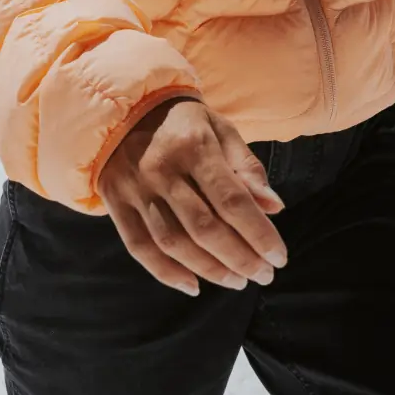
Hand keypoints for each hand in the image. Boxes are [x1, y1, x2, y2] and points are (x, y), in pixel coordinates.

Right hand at [96, 98, 287, 296]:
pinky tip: (193, 286)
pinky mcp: (116, 203)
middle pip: (204, 228)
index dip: (258, 233)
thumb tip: (274, 207)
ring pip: (173, 242)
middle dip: (239, 258)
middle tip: (263, 275)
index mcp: (193, 147)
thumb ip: (247, 167)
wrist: (124, 108)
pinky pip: (139, 247)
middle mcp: (162, 169)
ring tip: (237, 281)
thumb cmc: (184, 122)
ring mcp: (135, 189)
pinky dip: (166, 273)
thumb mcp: (221, 130)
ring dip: (209, 269)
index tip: (278, 257)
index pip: (232, 200)